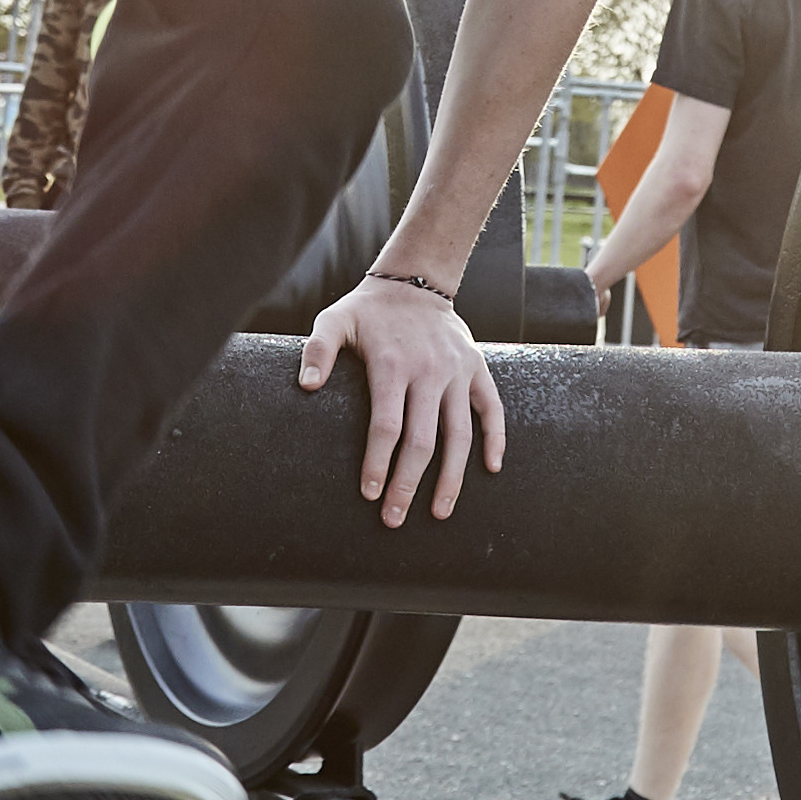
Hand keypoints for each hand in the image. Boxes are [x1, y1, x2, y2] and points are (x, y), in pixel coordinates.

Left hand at [294, 277, 505, 526]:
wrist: (417, 281)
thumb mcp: (335, 319)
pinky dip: (495, 439)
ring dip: (452, 477)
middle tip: (395, 518)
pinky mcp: (477, 369)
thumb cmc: (369, 309)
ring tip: (440, 512)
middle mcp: (429, 371)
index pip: (386, 426)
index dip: (378, 463)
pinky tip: (490, 470)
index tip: (369, 493)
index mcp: (393, 365)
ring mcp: (457, 372)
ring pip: (460, 434)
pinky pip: (492, 408)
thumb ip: (318, 350)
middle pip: (422, 440)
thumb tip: (305, 386)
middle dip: (408, 483)